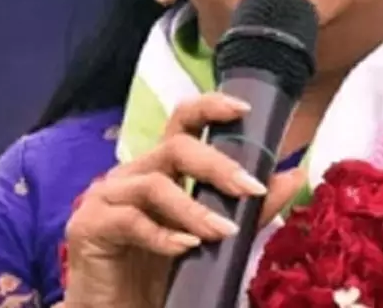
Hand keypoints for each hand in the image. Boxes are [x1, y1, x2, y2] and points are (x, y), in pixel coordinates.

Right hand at [63, 92, 304, 307]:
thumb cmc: (162, 273)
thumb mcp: (214, 238)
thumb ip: (250, 210)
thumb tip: (293, 175)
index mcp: (161, 169)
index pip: (182, 122)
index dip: (210, 107)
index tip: (244, 110)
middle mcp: (133, 174)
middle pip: (175, 147)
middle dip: (217, 166)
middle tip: (249, 189)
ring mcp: (107, 196)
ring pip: (155, 184)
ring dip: (195, 209)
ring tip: (222, 233)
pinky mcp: (89, 225)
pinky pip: (130, 220)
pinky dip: (163, 235)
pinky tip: (185, 248)